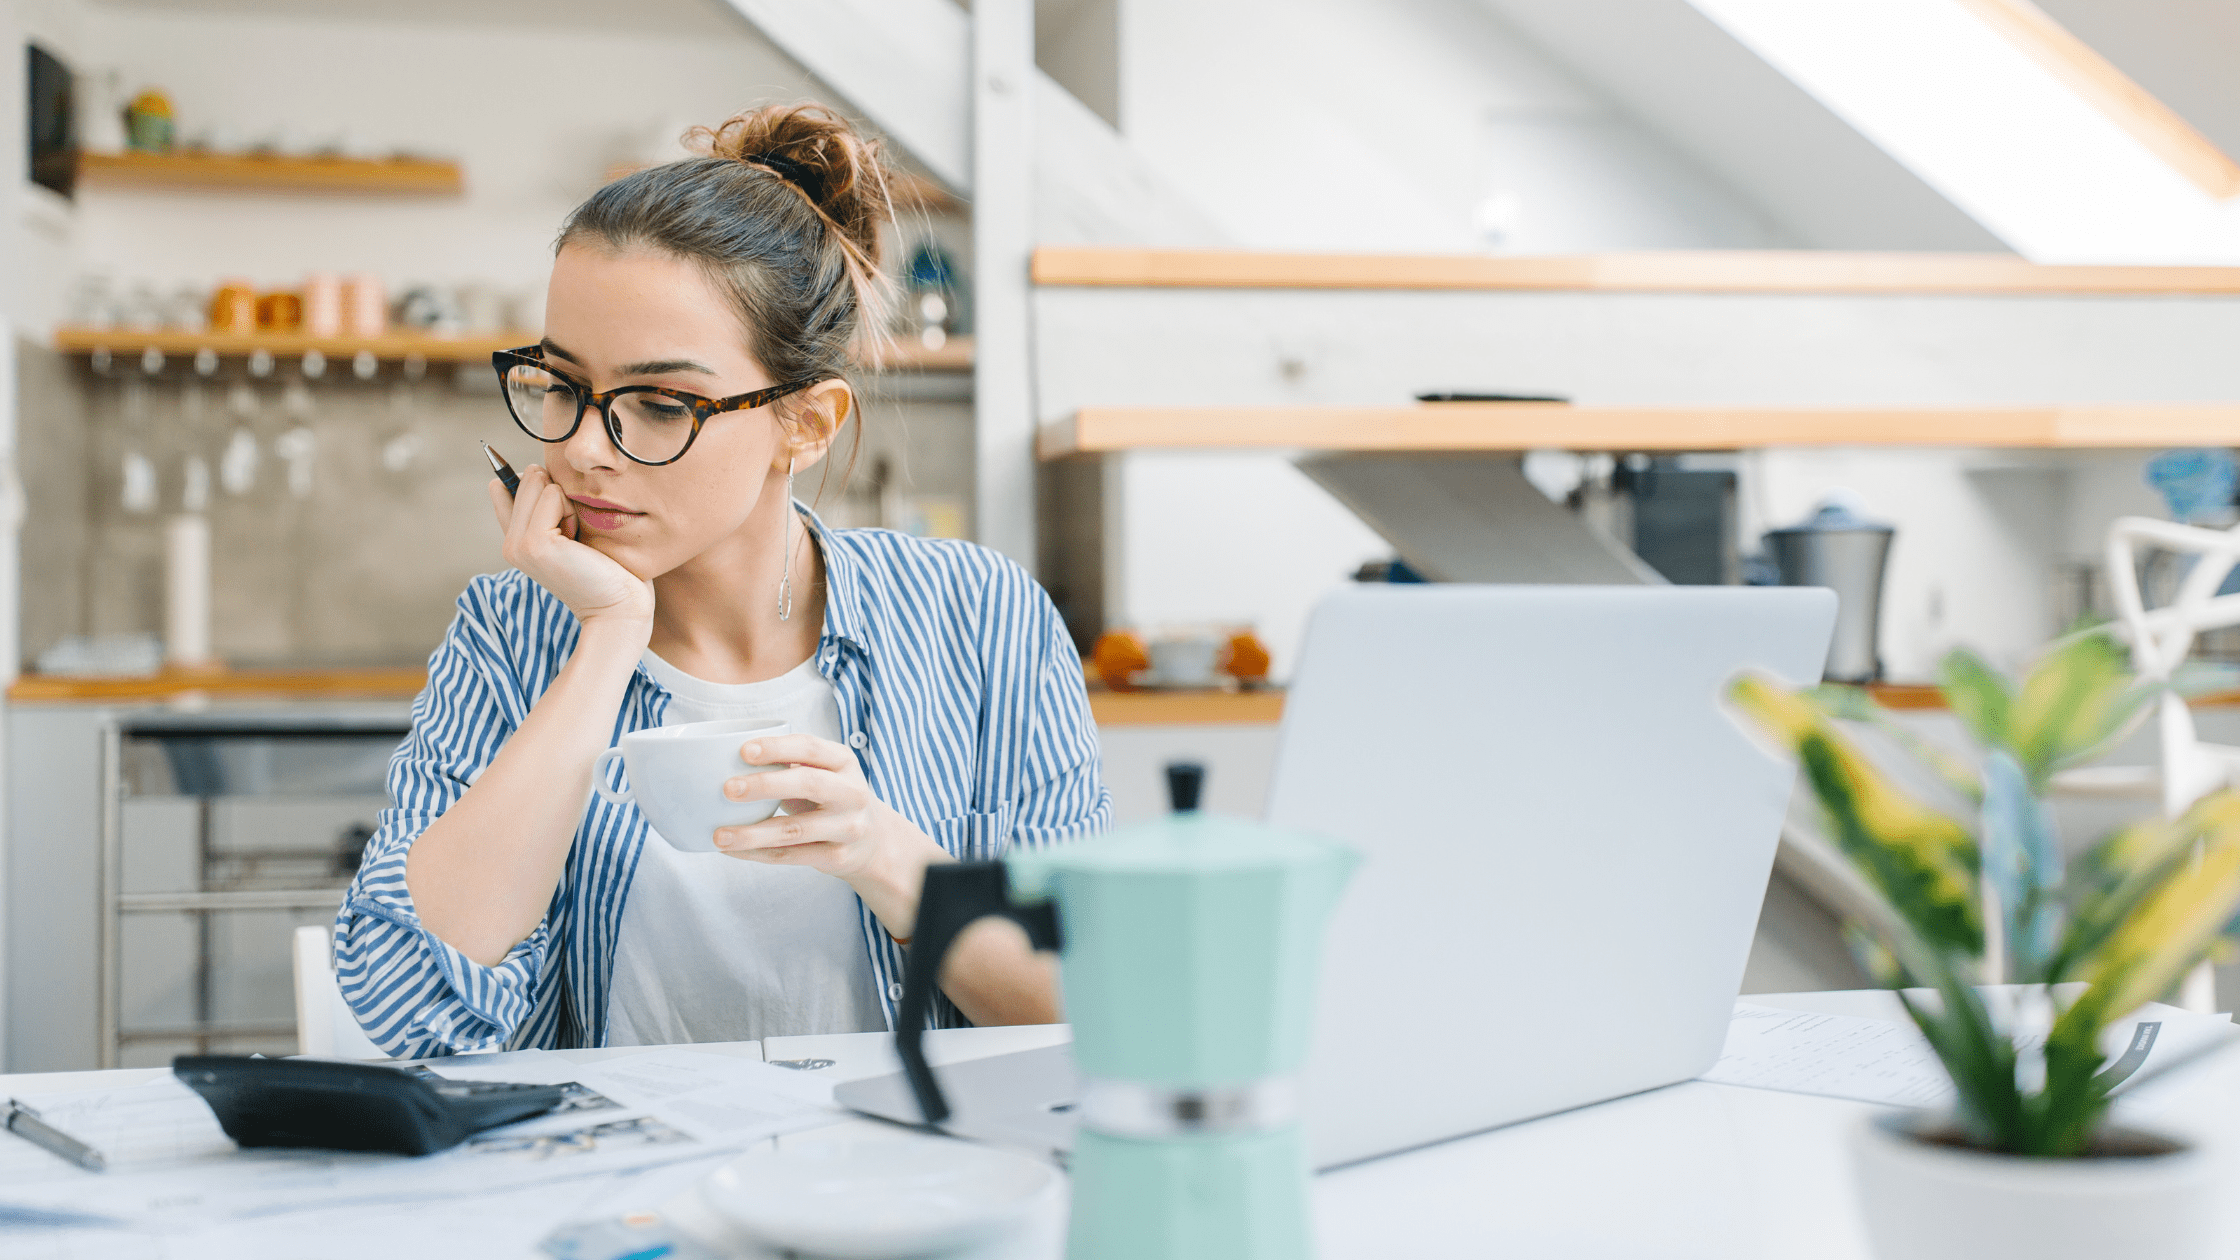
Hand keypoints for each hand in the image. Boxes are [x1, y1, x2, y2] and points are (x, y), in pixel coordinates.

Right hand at [490, 465, 651, 628]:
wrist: (620, 607)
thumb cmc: (609, 569)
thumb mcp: (574, 533)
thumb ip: (550, 507)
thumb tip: (533, 469)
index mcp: (517, 541)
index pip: (503, 490)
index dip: (527, 483)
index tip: (548, 505)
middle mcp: (511, 543)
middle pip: (528, 478)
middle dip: (560, 493)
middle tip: (576, 533)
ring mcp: (517, 544)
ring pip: (538, 482)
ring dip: (567, 501)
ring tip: (578, 538)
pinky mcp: (533, 543)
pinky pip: (553, 494)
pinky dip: (572, 509)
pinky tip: (578, 540)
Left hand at [714, 733, 945, 929]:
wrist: (873, 839)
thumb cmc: (831, 796)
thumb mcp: (823, 771)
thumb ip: (790, 762)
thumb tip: (724, 759)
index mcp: (844, 762)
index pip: (811, 748)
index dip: (778, 748)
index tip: (744, 750)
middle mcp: (851, 793)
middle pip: (809, 784)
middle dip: (765, 785)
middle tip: (728, 789)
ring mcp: (847, 827)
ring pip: (795, 830)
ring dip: (752, 833)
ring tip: (719, 835)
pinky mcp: (837, 857)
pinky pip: (791, 856)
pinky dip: (757, 854)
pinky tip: (732, 851)